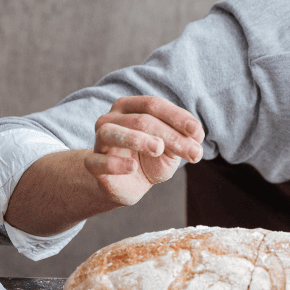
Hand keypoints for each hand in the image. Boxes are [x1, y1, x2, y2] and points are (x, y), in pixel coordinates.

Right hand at [85, 96, 204, 204]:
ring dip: (138, 139)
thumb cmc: (151, 159)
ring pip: (112, 132)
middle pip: (142, 120)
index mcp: (132, 107)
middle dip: (171, 136)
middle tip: (194, 154)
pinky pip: (97, 161)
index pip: (154, 105)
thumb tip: (196, 135)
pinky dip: (115, 163)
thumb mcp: (171, 148)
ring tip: (158, 149)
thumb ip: (182, 139)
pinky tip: (133, 167)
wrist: (130, 184)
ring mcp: (99, 140)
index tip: (197, 133)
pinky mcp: (92, 163)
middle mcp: (112, 118)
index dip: (177, 117)